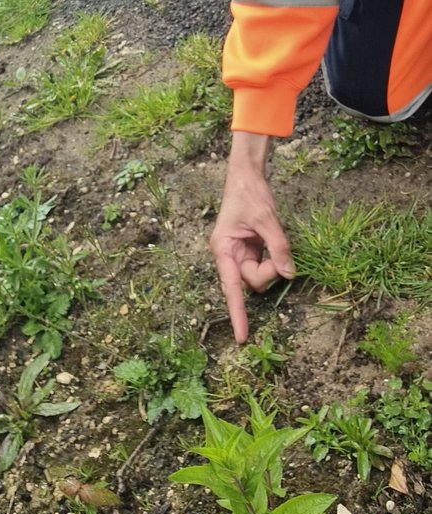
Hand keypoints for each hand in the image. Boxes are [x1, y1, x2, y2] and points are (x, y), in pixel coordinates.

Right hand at [210, 131, 295, 343]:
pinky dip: (273, 258)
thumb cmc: (250, 194)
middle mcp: (228, 256)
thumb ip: (279, 247)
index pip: (232, 288)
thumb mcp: (267, 219)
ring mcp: (239, 254)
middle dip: (268, 272)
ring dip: (272, 265)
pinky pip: (263, 265)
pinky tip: (272, 240)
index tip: (242, 338)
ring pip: (259, 276)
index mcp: (223, 249)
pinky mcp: (249, 251)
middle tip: (280, 253)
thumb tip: (289, 274)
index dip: (238, 314)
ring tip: (274, 240)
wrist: (246, 176)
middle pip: (251, 282)